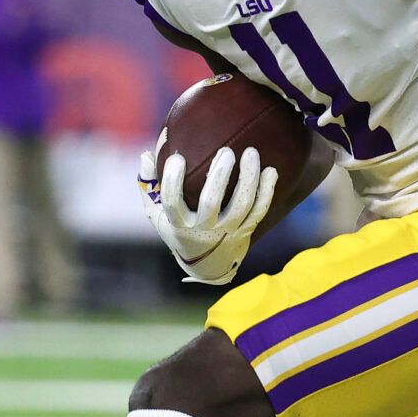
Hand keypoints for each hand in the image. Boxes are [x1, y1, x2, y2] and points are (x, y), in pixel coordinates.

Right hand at [138, 139, 277, 285]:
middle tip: (226, 151)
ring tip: (251, 153)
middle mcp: (204, 229)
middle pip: (211, 202)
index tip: (178, 158)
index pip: (172, 201)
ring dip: (248, 178)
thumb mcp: (157, 215)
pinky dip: (267, 191)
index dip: (173, 180)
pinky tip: (271, 171)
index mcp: (179, 224)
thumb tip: (146, 154)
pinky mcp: (246, 230)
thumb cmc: (179, 230)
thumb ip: (150, 186)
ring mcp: (228, 231)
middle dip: (219, 176)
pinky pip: (259, 210)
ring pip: (241, 205)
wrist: (207, 265)